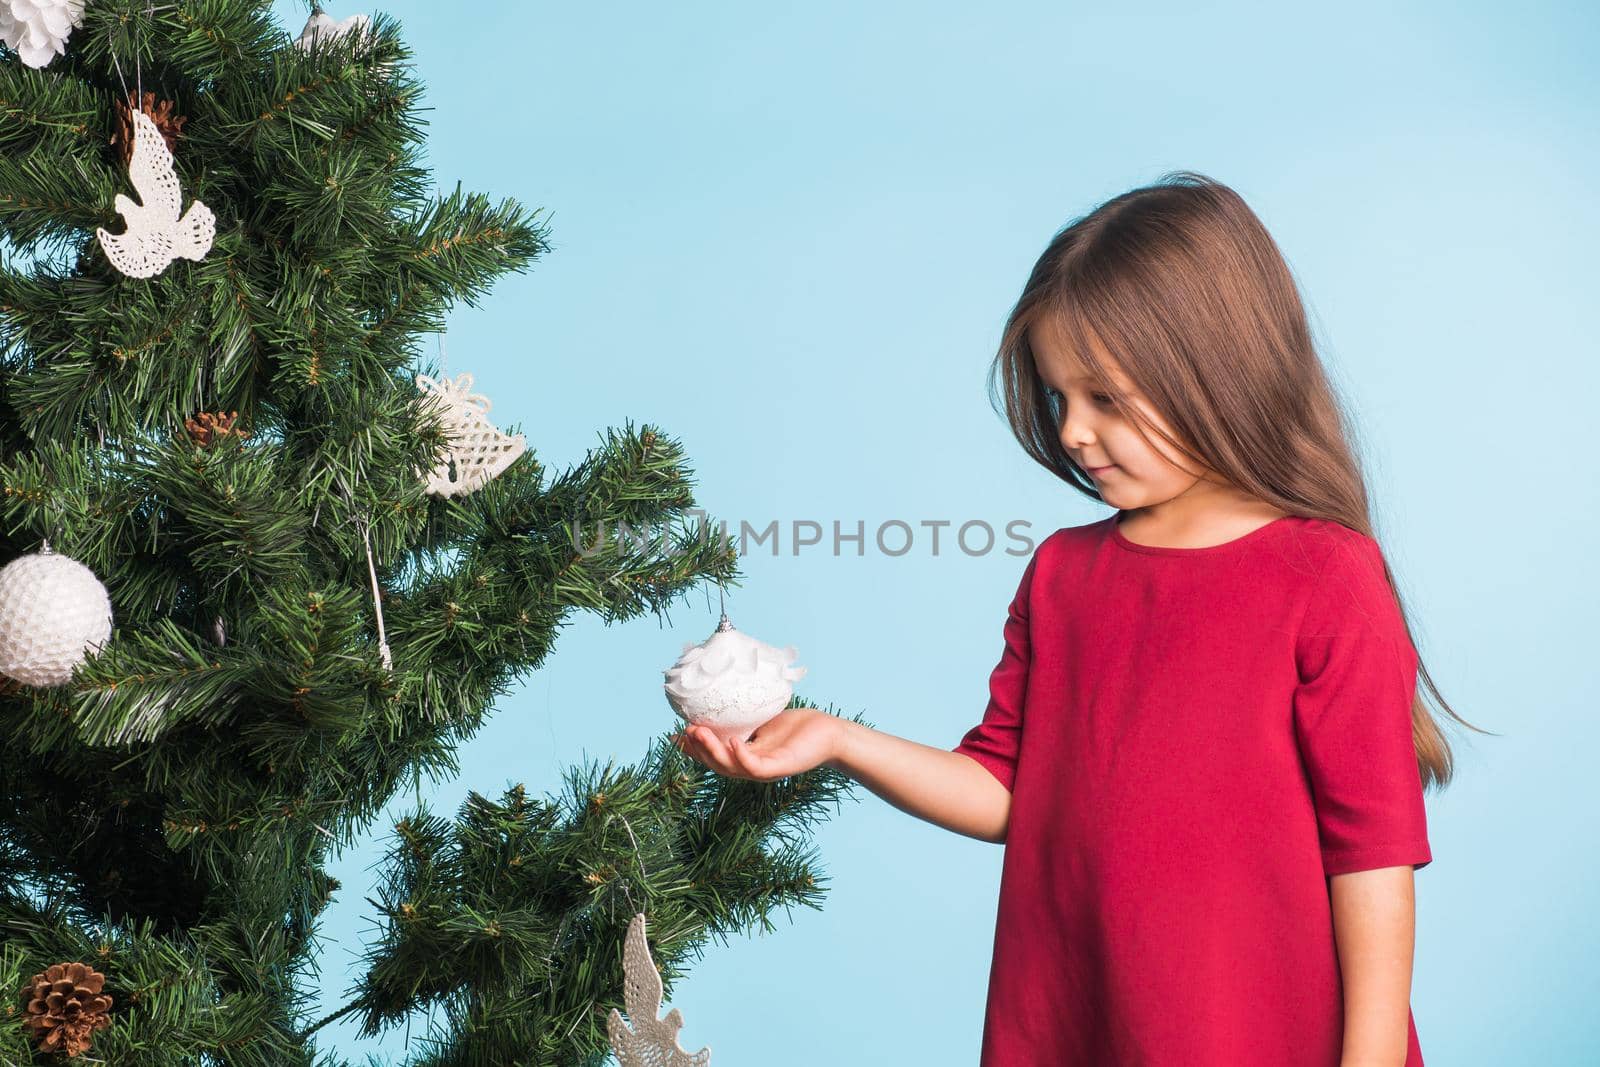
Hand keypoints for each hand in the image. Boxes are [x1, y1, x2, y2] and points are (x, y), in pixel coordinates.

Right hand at [672, 707, 843, 781]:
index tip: (674, 736)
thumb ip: (740, 719)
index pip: (713, 757)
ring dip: (712, 751)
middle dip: (697, 749)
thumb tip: (716, 699)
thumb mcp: (761, 720)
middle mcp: (751, 767)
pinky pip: (755, 767)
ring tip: (698, 732)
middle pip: (717, 764)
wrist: (828, 733)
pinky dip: (741, 756)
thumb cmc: (796, 726)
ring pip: (731, 767)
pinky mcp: (780, 768)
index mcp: (744, 757)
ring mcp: (765, 770)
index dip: (692, 750)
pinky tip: (732, 742)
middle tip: (684, 730)